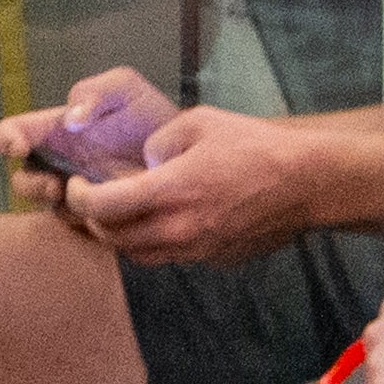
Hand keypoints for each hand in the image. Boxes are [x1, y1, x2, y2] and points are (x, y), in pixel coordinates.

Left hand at [66, 101, 334, 264]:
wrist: (308, 184)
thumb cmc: (256, 147)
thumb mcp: (199, 123)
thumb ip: (159, 142)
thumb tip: (144, 161)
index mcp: (171, 191)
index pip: (103, 207)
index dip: (78, 198)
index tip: (75, 185)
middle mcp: (179, 229)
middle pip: (113, 238)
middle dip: (93, 219)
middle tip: (91, 198)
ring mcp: (198, 250)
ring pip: (138, 255)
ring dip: (120, 237)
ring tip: (120, 212)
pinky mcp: (214, 259)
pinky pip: (169, 258)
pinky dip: (151, 243)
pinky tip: (159, 221)